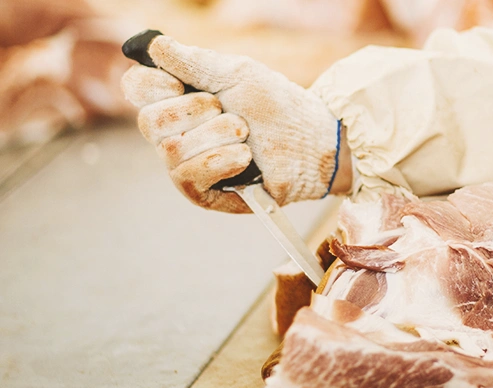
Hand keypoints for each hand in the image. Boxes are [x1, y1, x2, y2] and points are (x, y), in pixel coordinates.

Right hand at [120, 35, 340, 212]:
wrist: (310, 142)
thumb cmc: (277, 107)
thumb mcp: (236, 75)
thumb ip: (193, 61)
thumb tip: (151, 46)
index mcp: (178, 99)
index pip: (137, 88)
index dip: (154, 85)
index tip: (181, 83)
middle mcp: (174, 132)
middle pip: (149, 121)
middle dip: (195, 110)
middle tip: (230, 112)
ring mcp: (185, 164)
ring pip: (171, 149)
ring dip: (218, 136)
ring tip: (246, 134)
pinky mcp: (201, 192)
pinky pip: (188, 176)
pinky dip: (219, 161)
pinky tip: (244, 157)